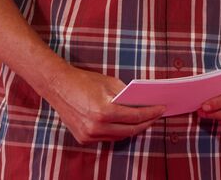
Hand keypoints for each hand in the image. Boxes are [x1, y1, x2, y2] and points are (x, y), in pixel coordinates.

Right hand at [44, 64, 163, 143]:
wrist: (58, 86)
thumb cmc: (84, 81)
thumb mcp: (110, 83)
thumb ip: (127, 96)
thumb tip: (142, 103)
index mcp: (104, 111)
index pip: (135, 116)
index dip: (151, 113)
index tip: (161, 109)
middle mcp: (96, 127)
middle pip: (130, 130)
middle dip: (146, 123)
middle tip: (156, 115)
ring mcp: (89, 135)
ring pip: (119, 136)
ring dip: (133, 129)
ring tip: (145, 120)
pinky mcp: (83, 138)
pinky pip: (107, 137)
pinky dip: (119, 131)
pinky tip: (127, 124)